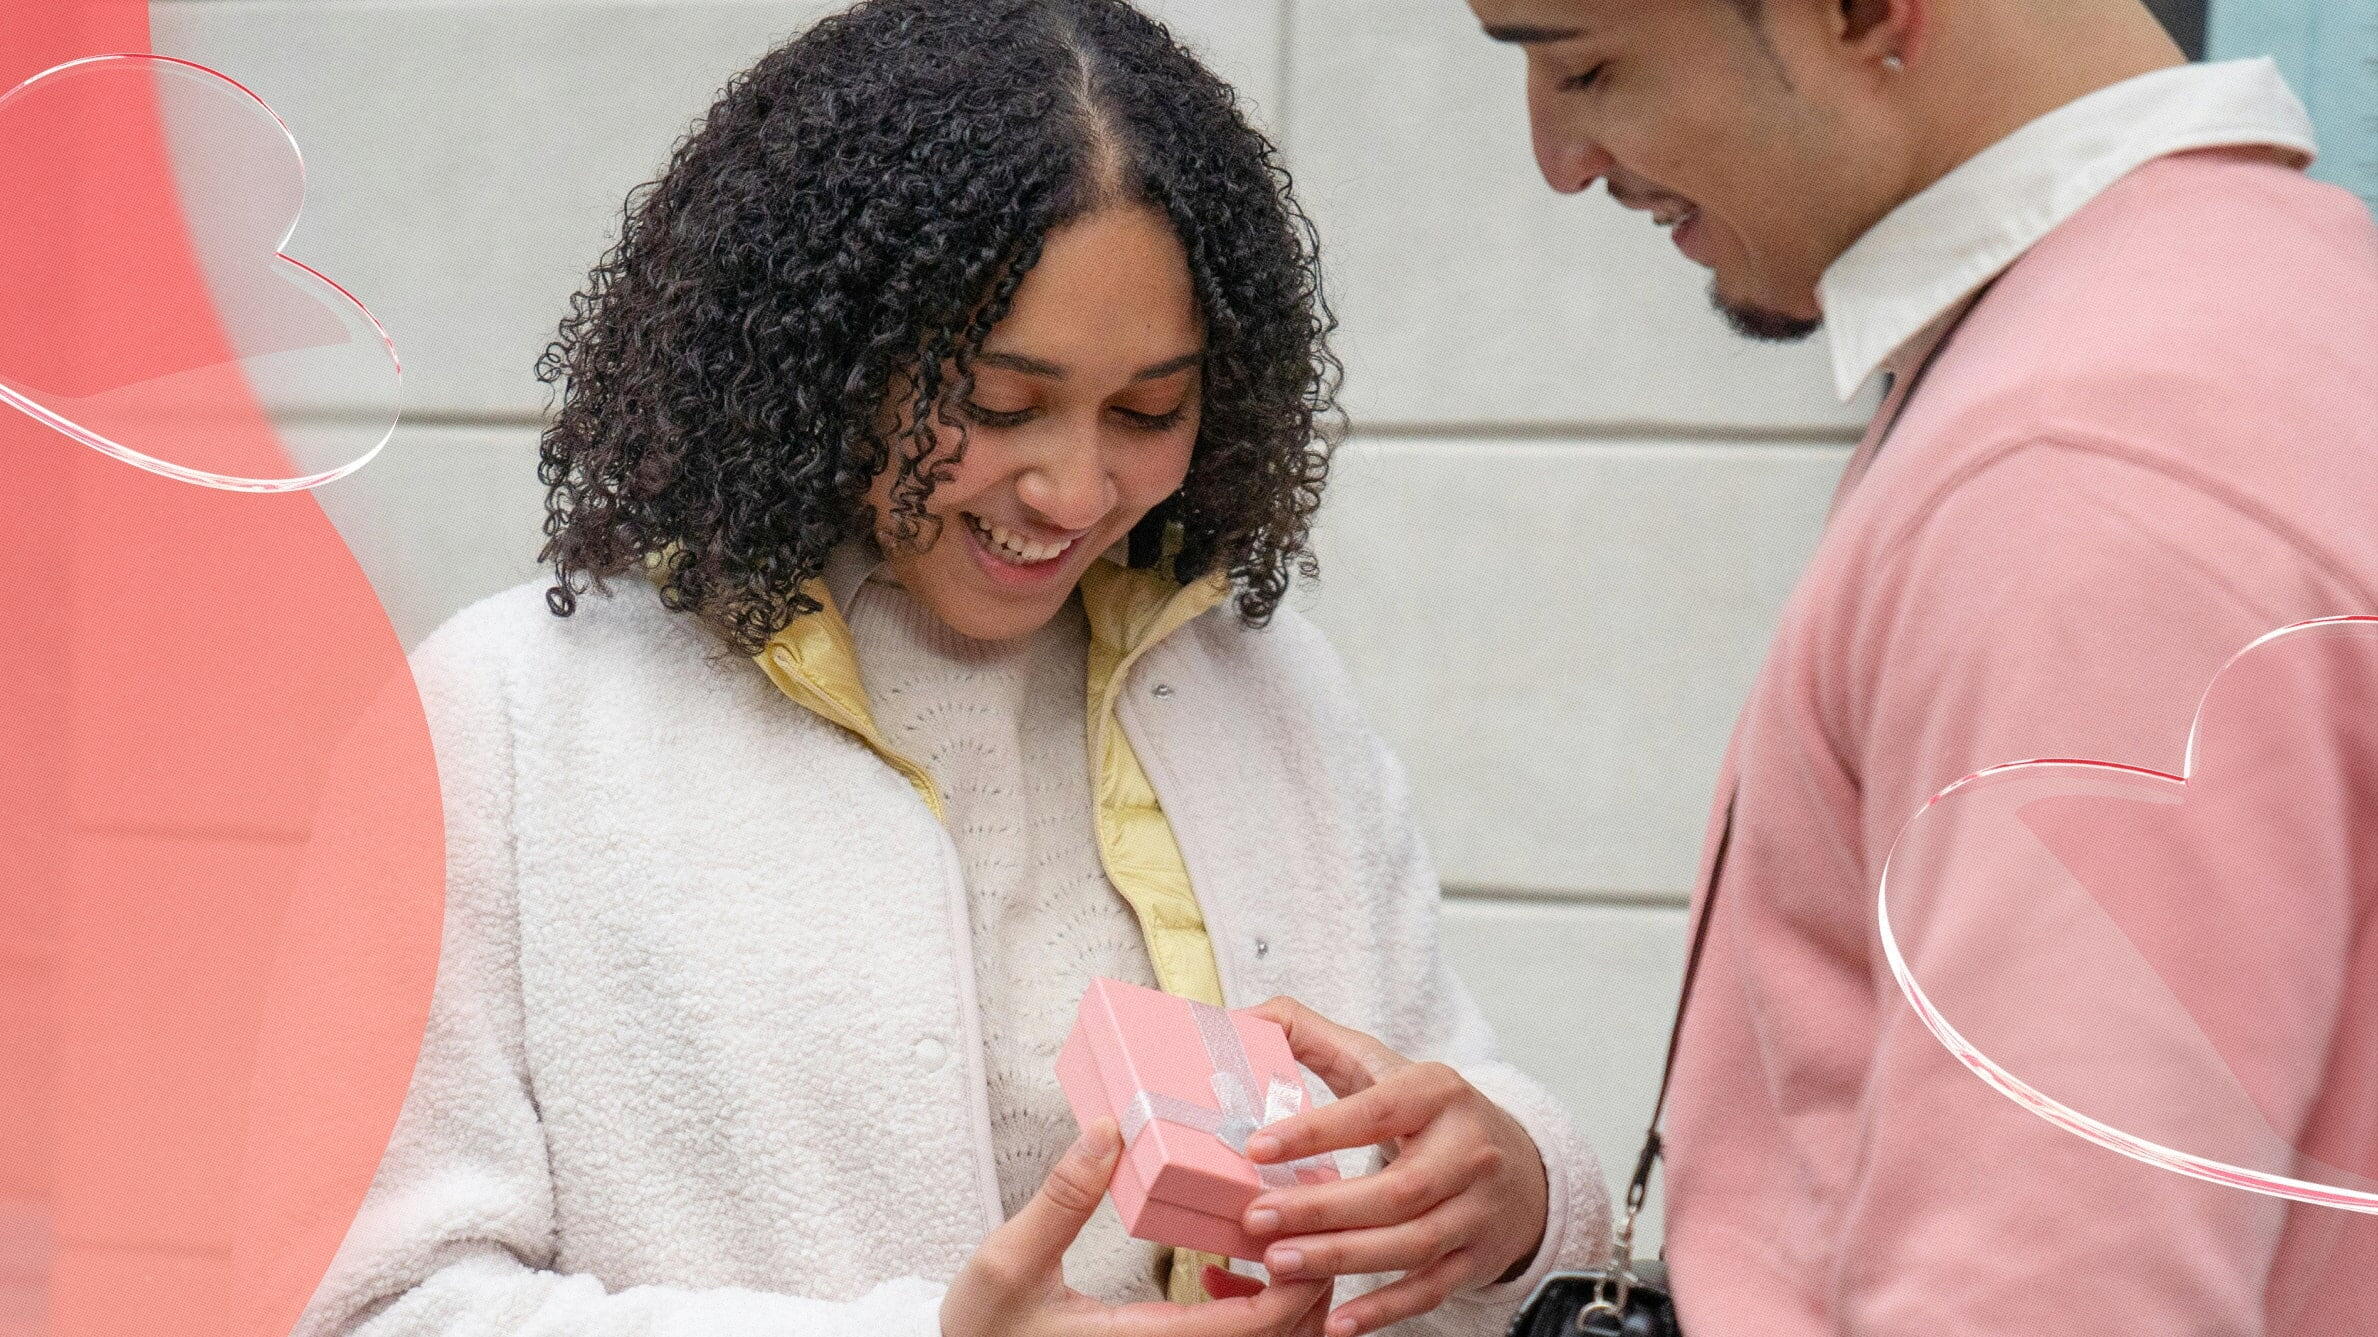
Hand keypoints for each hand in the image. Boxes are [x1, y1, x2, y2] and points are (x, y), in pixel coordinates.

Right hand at [943, 1119, 1333, 1336]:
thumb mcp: (1006, 1263)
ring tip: (1271, 1233)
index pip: (1258, 1326)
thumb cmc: (983, 1335)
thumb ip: (1060, 1201)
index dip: (1299, 1274)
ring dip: (1286, 1296)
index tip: (1301, 1215)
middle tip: (1303, 1209)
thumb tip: (1107, 1134)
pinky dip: (1251, 1313)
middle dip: (1311, 1278)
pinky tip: (1219, 1274)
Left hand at [1235, 998, 1548, 1336]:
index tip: (1256, 1146)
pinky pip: (1430, 1289)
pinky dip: (1385, 1308)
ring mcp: (1476, 1209)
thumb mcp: (1382, 1065)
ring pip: (1412, 1244)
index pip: (1376, 1111)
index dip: (1317, 1131)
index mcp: (1437, 1093)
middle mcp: (1467, 1150)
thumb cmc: (1428, 1112)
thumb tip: (1243, 1018)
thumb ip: (1312, 1037)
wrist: (1520, 1165)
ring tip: (1278, 1262)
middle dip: (1323, 1208)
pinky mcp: (1476, 1256)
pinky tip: (1336, 1321)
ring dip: (1342, 1258)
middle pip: (1398, 1189)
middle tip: (1255, 1216)